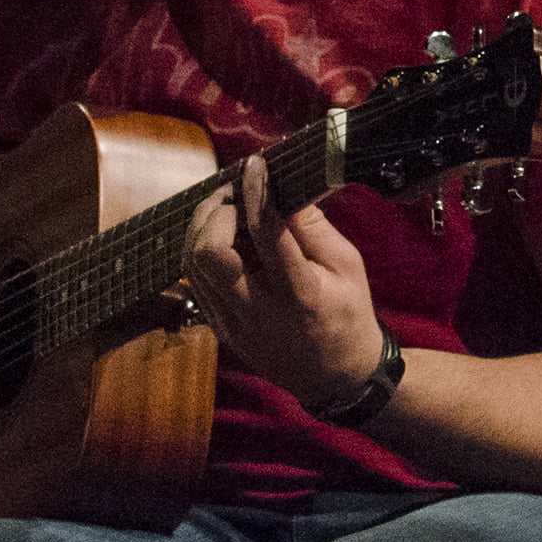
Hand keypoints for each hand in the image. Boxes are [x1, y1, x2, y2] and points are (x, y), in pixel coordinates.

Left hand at [189, 157, 385, 412]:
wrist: (336, 376)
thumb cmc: (348, 313)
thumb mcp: (347, 265)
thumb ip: (314, 227)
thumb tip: (284, 186)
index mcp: (301, 295)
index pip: (268, 234)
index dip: (256, 193)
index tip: (254, 165)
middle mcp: (259, 312)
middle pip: (210, 253)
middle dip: (215, 212)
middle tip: (234, 192)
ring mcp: (234, 325)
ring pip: (193, 264)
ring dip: (204, 227)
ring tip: (228, 208)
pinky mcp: (220, 329)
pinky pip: (195, 280)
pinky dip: (202, 249)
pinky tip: (224, 236)